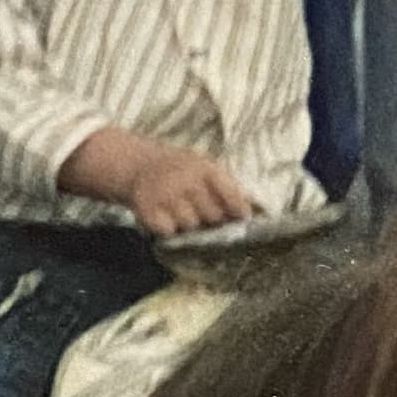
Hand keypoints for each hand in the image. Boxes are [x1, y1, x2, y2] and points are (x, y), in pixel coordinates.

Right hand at [121, 143, 255, 236]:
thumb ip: (228, 186)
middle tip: (204, 213)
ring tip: (183, 213)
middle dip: (211, 219)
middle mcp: (185, 180)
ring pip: (190, 225)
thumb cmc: (182, 170)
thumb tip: (256, 208)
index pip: (230, 195)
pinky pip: (168, 232)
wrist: (140, 165)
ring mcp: (166, 194)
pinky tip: (166, 218)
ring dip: (189, 225)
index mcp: (205, 169)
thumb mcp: (206, 168)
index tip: (241, 218)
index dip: (238, 210)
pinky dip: (169, 230)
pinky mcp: (147, 209)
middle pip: (212, 216)